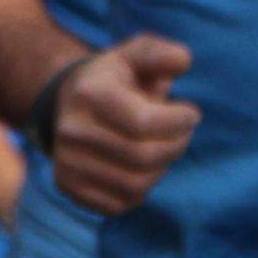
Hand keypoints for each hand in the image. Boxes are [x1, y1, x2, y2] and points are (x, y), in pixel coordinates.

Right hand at [49, 36, 198, 214]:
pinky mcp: (68, 186)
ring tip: (163, 147)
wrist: (69, 102)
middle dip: (176, 146)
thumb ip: (160, 54)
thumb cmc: (116, 78)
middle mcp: (71, 130)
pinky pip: (120, 203)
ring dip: (161, 169)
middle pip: (143, 157)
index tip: (191, 114)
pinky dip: (141, 189)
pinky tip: (141, 167)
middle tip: (183, 133)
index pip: (143, 122)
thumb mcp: (136, 55)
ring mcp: (66, 162)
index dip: (179, 122)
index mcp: (89, 94)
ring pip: (135, 185)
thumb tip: (183, 61)